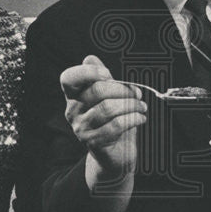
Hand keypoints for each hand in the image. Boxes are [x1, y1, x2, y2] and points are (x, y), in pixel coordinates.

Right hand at [61, 55, 146, 177]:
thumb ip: (101, 78)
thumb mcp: (108, 96)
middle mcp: (72, 111)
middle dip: (123, 90)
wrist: (114, 153)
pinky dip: (133, 119)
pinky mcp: (93, 142)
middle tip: (138, 94)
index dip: (87, 72)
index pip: (68, 78)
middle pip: (97, 91)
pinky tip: (141, 118)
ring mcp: (81, 128)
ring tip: (142, 107)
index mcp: (73, 96)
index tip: (107, 74)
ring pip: (108, 108)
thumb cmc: (112, 119)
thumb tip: (90, 58)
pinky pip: (116, 125)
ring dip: (132, 105)